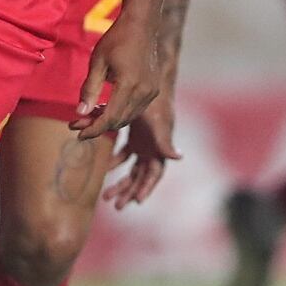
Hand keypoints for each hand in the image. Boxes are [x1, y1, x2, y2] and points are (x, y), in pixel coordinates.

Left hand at [75, 12, 161, 138]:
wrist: (141, 25)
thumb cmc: (116, 39)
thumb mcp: (97, 62)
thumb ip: (89, 89)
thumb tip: (80, 112)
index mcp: (129, 85)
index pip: (110, 118)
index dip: (93, 129)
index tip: (77, 133)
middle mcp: (144, 92)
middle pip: (119, 121)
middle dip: (97, 125)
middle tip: (76, 123)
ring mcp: (151, 91)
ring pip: (127, 117)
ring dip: (108, 120)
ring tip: (88, 114)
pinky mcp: (153, 89)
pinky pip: (135, 109)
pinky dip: (119, 112)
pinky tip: (104, 106)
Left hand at [105, 87, 180, 206]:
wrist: (151, 81)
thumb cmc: (157, 102)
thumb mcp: (160, 123)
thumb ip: (166, 142)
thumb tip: (180, 158)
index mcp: (160, 147)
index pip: (155, 173)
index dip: (147, 187)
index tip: (137, 202)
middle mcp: (153, 147)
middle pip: (140, 175)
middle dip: (128, 190)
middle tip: (114, 205)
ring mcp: (144, 141)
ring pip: (131, 167)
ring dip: (120, 180)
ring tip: (106, 195)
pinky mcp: (134, 133)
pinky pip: (124, 152)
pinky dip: (114, 161)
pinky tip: (105, 167)